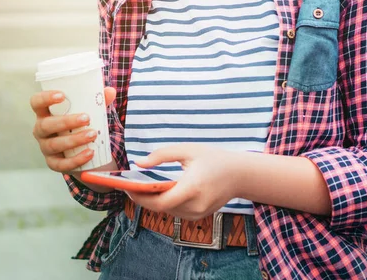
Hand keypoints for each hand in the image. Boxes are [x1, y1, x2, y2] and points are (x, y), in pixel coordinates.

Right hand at [30, 86, 115, 172]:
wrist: (85, 149)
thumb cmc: (80, 123)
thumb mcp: (89, 110)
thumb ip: (99, 100)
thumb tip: (110, 91)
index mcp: (46, 113)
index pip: (36, 102)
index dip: (45, 98)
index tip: (62, 95)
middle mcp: (41, 130)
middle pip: (45, 125)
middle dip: (66, 122)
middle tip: (87, 118)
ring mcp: (45, 147)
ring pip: (54, 145)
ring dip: (74, 140)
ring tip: (93, 135)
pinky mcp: (53, 163)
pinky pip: (61, 164)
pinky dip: (76, 159)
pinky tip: (90, 153)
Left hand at [126, 144, 241, 220]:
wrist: (239, 174)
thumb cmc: (214, 158)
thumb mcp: (188, 150)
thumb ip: (162, 155)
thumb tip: (140, 163)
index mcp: (192, 188)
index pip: (160, 201)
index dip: (140, 197)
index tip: (127, 188)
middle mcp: (195, 205)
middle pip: (161, 208)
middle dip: (143, 199)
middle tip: (129, 187)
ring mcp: (197, 213)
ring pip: (168, 211)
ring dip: (154, 202)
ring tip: (140, 188)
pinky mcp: (198, 216)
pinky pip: (176, 211)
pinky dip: (166, 203)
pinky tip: (158, 192)